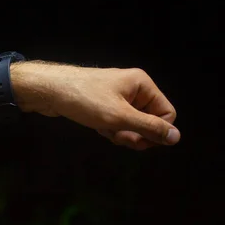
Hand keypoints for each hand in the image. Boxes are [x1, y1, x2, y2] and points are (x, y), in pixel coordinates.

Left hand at [21, 63, 178, 150]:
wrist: (48, 90)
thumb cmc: (84, 99)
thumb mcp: (119, 116)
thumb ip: (149, 127)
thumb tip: (176, 137)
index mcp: (142, 84)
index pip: (167, 114)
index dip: (155, 131)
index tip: (137, 140)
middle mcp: (132, 87)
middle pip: (149, 120)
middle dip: (136, 133)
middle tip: (118, 136)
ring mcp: (117, 95)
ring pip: (132, 124)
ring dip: (121, 132)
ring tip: (104, 129)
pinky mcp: (103, 103)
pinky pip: (117, 122)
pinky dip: (110, 128)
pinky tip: (96, 127)